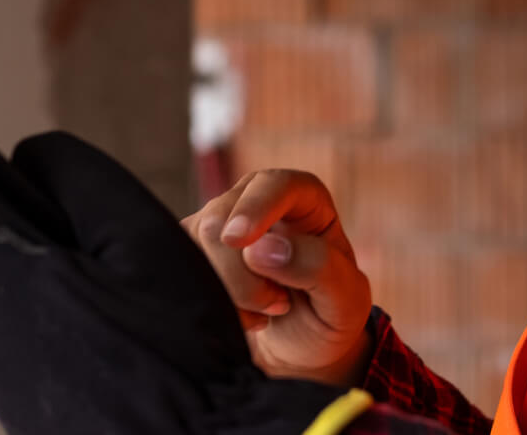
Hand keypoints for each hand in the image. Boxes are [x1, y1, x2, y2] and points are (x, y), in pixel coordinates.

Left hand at [0, 115, 373, 434]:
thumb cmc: (178, 345)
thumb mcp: (140, 231)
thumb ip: (75, 177)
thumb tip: (27, 155)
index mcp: (0, 278)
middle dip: (20, 229)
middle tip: (93, 236)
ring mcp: (2, 381)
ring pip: (5, 301)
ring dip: (44, 280)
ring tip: (120, 293)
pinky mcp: (24, 411)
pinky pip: (27, 345)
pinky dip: (59, 326)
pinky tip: (118, 337)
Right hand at [183, 171, 374, 386]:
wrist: (302, 342)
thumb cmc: (329, 312)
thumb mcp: (344, 296)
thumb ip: (315, 266)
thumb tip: (257, 248)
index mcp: (303, 197)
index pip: (275, 184)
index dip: (256, 207)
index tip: (240, 242)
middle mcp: (258, 198)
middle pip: (222, 216)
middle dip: (242, 274)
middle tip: (277, 303)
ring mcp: (222, 221)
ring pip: (197, 242)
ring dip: (228, 290)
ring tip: (265, 309)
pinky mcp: (194, 248)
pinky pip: (182, 266)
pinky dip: (210, 299)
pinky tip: (239, 315)